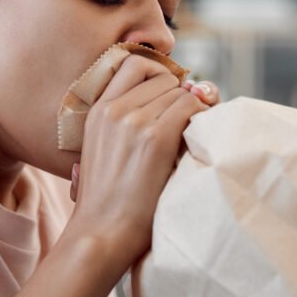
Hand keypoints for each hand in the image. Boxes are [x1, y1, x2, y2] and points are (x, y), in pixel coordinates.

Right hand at [70, 78, 219, 198]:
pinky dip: (200, 119)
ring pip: (180, 91)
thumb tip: (170, 96)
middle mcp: (113, 109)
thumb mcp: (102, 152)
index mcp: (96, 110)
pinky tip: (194, 142)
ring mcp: (133, 121)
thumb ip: (123, 123)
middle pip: (162, 77)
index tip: (166, 101)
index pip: (134, 64)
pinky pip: (191, 107)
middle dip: (178, 97)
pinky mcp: (156, 138)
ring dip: (190, 110)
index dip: (157, 78)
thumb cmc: (108, 202)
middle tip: (182, 124)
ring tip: (186, 138)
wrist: (101, 232)